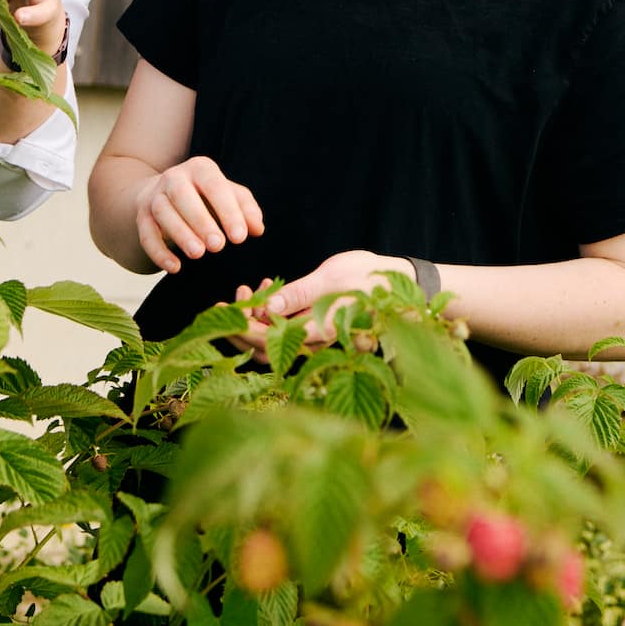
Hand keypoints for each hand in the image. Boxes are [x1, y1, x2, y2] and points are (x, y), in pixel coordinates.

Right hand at [133, 155, 263, 273]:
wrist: (166, 194)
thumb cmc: (207, 197)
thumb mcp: (229, 196)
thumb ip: (245, 209)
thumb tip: (257, 229)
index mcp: (200, 169)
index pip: (214, 185)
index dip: (227, 210)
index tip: (240, 237)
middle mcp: (174, 178)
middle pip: (182, 195)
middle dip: (200, 221)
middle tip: (218, 246)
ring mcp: (155, 196)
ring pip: (163, 213)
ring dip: (180, 234)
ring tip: (198, 254)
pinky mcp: (142, 216)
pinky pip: (146, 234)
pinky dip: (158, 252)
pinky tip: (175, 268)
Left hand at [227, 252, 415, 362]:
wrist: (403, 284)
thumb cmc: (370, 278)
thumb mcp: (332, 278)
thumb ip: (299, 294)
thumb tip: (267, 309)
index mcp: (316, 333)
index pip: (266, 342)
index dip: (240, 327)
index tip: (221, 308)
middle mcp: (313, 342)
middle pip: (264, 347)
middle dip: (241, 323)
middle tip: (229, 298)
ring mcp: (315, 338)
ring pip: (274, 340)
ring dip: (257, 316)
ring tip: (252, 287)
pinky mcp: (317, 329)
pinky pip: (287, 329)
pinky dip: (273, 311)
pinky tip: (271, 288)